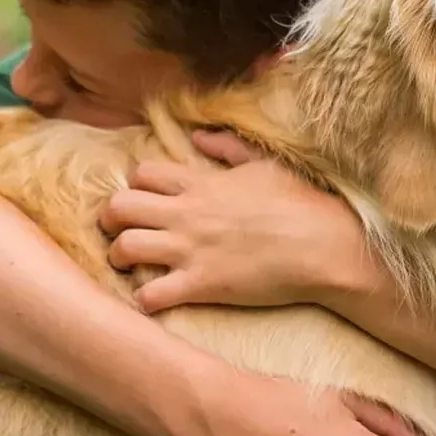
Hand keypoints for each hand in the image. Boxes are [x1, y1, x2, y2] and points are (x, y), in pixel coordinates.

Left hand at [100, 130, 374, 313]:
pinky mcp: (201, 285)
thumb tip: (199, 136)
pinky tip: (155, 299)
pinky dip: (144, 299)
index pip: (141, 174)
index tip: (146, 200)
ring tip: (129, 266)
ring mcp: (191, 250)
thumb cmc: (302, 203)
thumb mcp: (265, 163)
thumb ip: (228, 147)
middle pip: (118, 207)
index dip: (136, 187)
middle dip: (110, 220)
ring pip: (123, 249)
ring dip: (119, 258)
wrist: (325, 246)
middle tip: (120, 231)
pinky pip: (150, 295)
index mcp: (201, 182)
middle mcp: (187, 213)